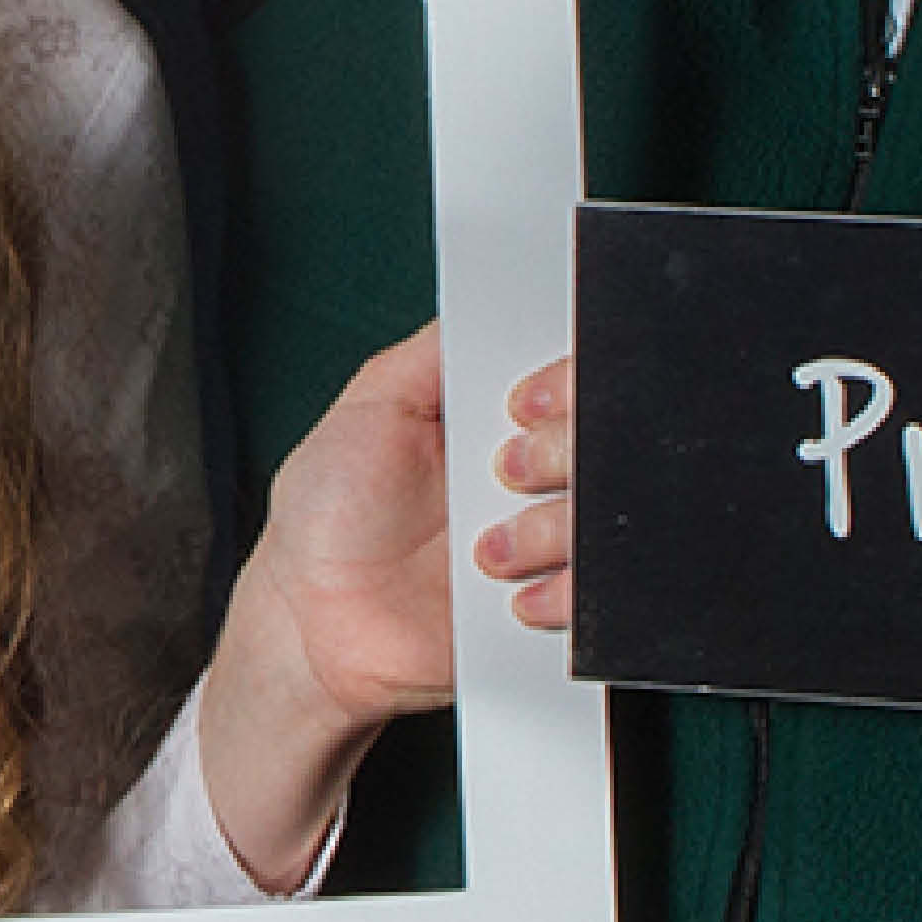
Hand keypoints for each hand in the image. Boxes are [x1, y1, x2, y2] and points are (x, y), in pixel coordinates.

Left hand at [195, 328, 571, 886]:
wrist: (313, 620)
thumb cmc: (329, 512)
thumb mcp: (368, 407)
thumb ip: (429, 353)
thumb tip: (482, 300)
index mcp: (502, 422)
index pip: (574, 380)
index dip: (564, 383)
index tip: (525, 403)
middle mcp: (537, 476)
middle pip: (606, 439)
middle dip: (559, 451)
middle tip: (501, 472)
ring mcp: (548, 544)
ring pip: (608, 518)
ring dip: (552, 528)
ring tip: (483, 550)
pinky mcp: (550, 610)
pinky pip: (597, 596)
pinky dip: (562, 591)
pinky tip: (507, 594)